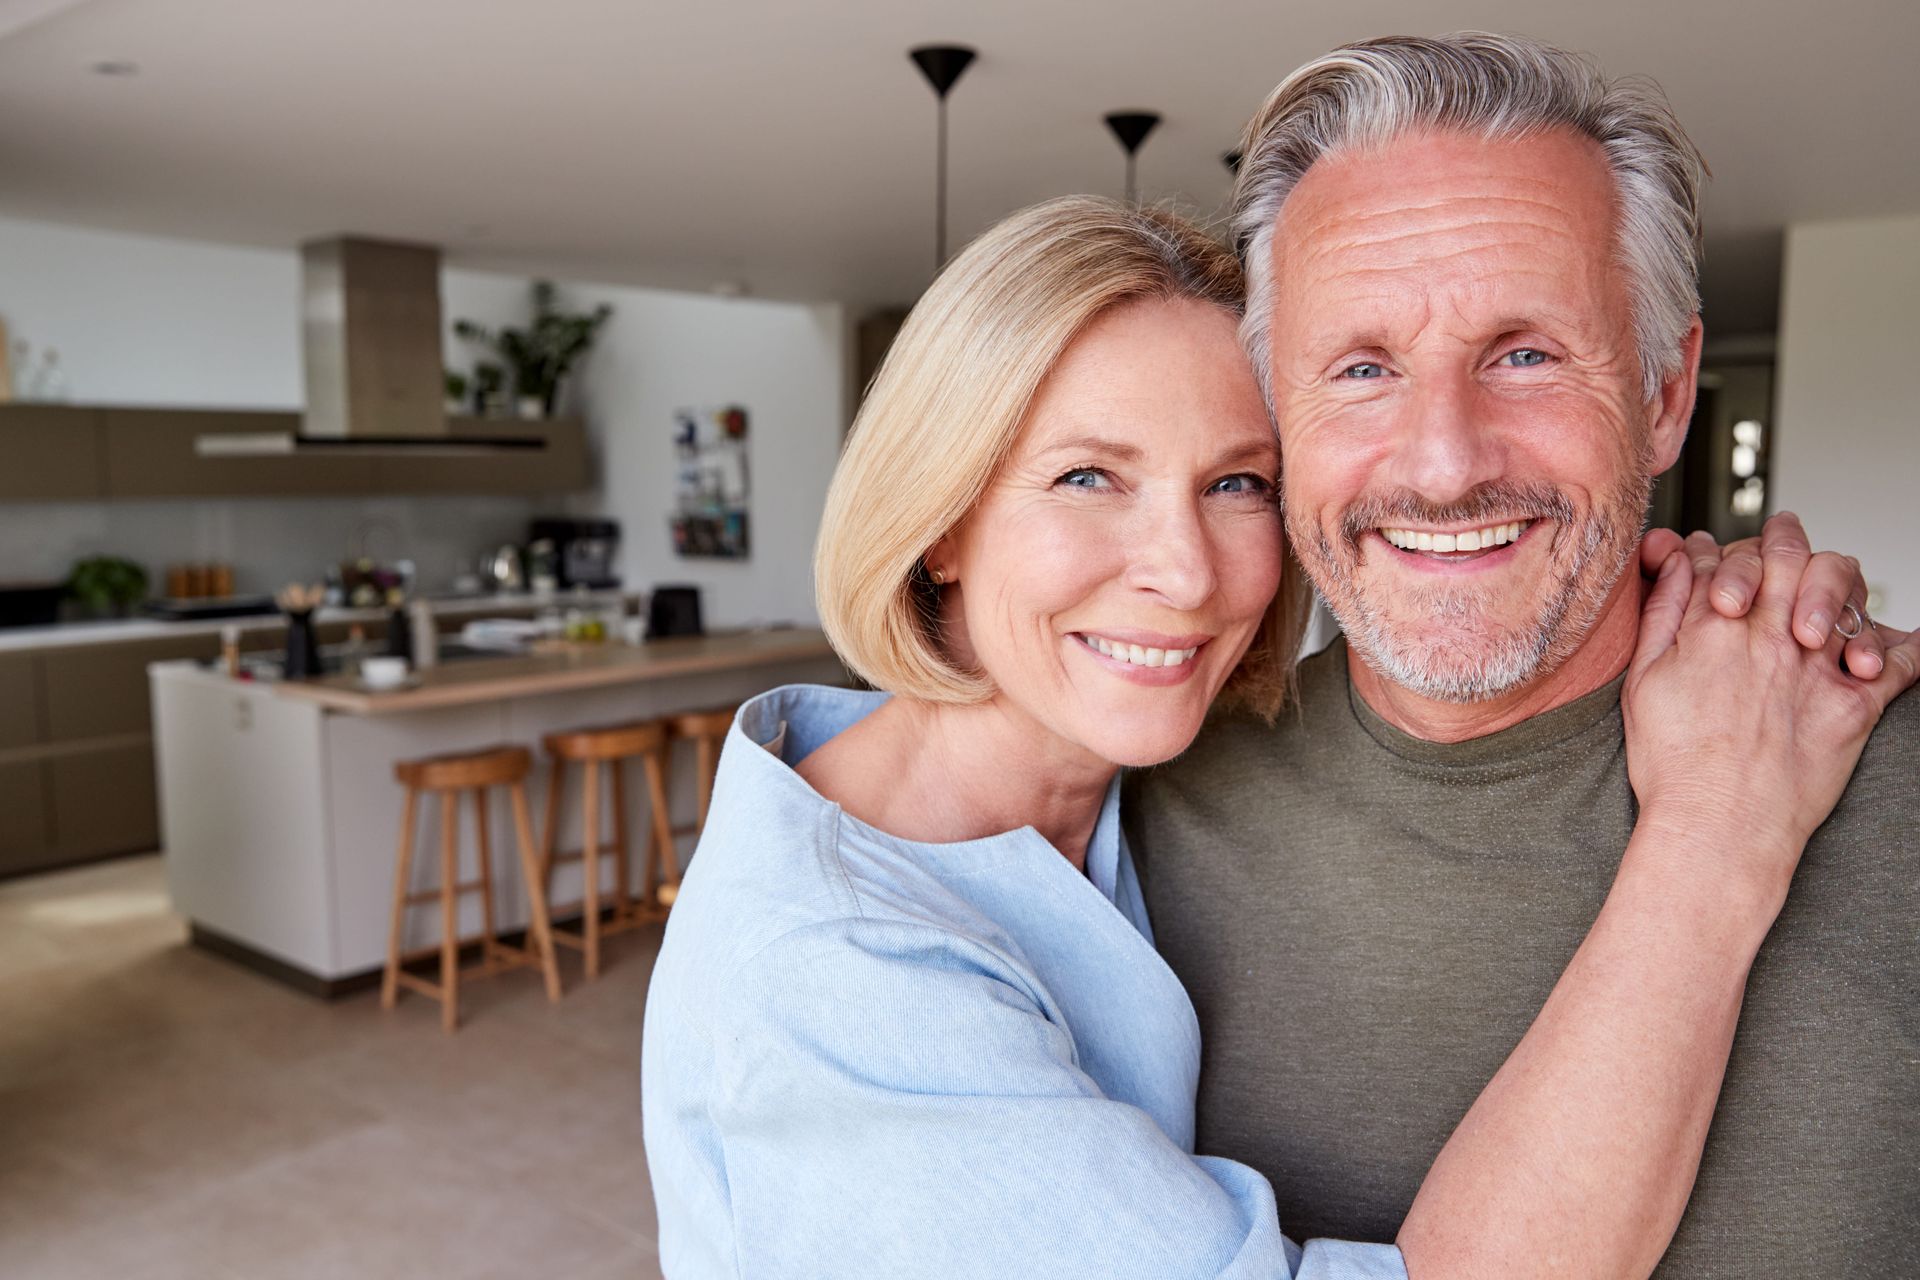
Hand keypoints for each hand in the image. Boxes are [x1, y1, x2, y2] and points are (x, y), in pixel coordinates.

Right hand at [1624, 515, 1918, 915]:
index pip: (1720, 558)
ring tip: (1827, 594)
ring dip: (1837, 582)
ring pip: (1843, 588)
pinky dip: (1905, 646)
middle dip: (1784, 539)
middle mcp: (1767, 635)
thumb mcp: (1643, 682)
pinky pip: (1899, 659)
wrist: (1718, 829)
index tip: (1715, 556)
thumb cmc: (1675, 767)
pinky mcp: (1854, 703)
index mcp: (1711, 628)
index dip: (1717, 550)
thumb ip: (1660, 615)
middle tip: (1783, 535)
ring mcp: (1814, 666)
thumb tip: (1673, 563)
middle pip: (1786, 556)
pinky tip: (1903, 641)